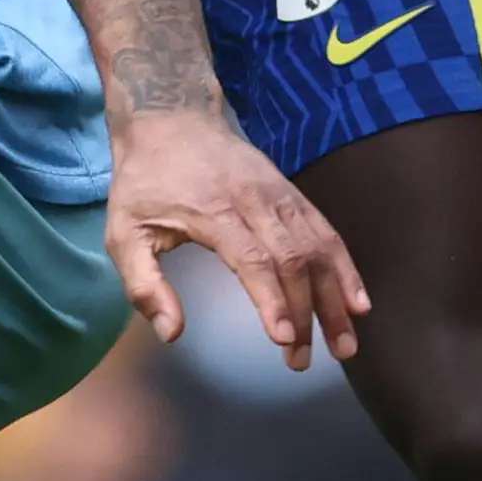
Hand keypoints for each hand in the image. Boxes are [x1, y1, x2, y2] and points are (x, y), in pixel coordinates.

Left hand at [102, 109, 367, 369]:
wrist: (173, 118)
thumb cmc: (146, 182)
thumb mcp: (123, 232)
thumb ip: (144, 285)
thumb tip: (172, 333)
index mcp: (215, 212)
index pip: (254, 259)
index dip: (273, 301)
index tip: (284, 340)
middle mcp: (257, 201)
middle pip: (294, 260)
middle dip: (306, 314)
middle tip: (303, 362)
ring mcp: (280, 195)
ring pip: (319, 247)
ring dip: (335, 298)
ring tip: (346, 344)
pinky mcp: (292, 193)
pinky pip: (327, 231)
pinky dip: (346, 267)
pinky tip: (358, 301)